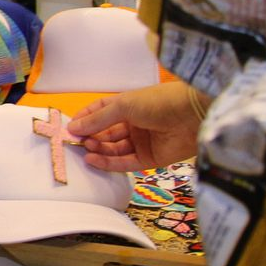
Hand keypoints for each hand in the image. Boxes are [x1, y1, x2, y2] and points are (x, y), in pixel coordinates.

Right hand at [66, 82, 204, 171]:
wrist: (194, 115)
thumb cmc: (159, 102)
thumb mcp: (124, 105)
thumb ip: (98, 119)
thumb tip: (74, 127)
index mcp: (128, 106)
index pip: (101, 113)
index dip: (85, 119)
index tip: (70, 127)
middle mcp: (134, 124)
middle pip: (106, 133)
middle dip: (90, 137)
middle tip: (74, 142)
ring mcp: (142, 142)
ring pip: (113, 149)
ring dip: (98, 150)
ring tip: (85, 150)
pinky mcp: (150, 160)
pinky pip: (125, 163)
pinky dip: (109, 162)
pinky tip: (94, 160)